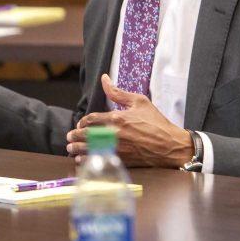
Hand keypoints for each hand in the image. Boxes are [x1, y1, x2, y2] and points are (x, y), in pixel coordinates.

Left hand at [65, 75, 192, 167]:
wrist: (170, 145)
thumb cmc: (157, 123)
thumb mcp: (139, 101)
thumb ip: (118, 92)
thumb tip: (105, 79)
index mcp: (117, 118)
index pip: (91, 119)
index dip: (82, 122)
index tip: (80, 124)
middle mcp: (114, 134)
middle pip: (86, 135)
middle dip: (75, 136)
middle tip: (69, 137)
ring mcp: (117, 149)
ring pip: (89, 149)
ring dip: (77, 149)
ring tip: (71, 148)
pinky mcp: (121, 161)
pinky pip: (98, 161)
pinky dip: (87, 160)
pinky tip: (82, 159)